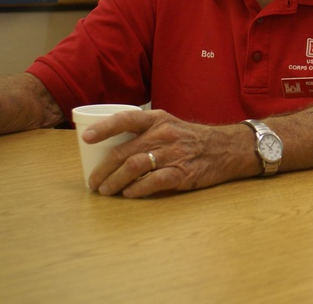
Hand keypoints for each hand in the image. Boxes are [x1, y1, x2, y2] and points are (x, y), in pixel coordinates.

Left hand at [83, 109, 250, 197]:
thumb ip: (146, 133)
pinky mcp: (182, 173)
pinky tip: (129, 194)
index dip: (104, 128)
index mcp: (159, 119)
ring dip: (115, 181)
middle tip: (94, 182)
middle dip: (103, 170)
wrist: (227, 149)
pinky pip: (152, 182)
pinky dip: (136, 190)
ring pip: (134, 167)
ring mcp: (174, 154)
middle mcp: (164, 134)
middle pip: (125, 152)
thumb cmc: (193, 139)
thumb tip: (112, 149)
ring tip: (106, 190)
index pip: (126, 120)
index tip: (85, 138)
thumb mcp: (170, 126)